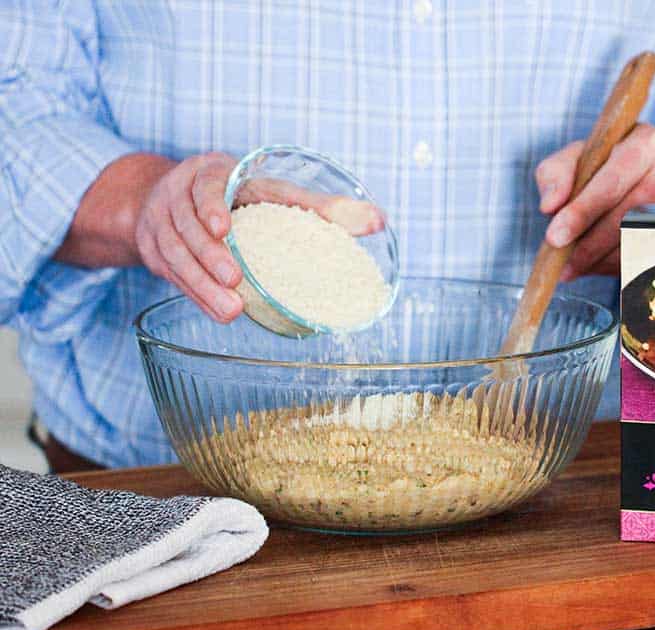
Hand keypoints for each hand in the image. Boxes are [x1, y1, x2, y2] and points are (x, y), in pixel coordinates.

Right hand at [134, 152, 386, 323]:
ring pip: (175, 253)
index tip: (222, 225)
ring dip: (201, 283)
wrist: (168, 197)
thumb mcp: (276, 192)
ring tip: (231, 309)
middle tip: (235, 278)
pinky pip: (171, 274)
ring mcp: (163, 221)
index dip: (212, 203)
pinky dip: (195, 295)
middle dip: (210, 254)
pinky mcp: (154, 249)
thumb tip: (379, 221)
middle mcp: (183, 194)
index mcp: (215, 172)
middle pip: (189, 224)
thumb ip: (325, 206)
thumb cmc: (239, 195)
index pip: (210, 183)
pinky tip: (218, 312)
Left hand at [535, 123, 654, 280]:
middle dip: (588, 246)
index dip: (580, 213)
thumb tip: (550, 206)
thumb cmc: (617, 166)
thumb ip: (556, 173)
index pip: (609, 183)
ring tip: (580, 266)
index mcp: (645, 143)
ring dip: (604, 261)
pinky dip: (625, 267)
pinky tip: (608, 264)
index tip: (554, 237)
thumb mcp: (584, 157)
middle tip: (563, 266)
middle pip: (625, 219)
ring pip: (640, 244)